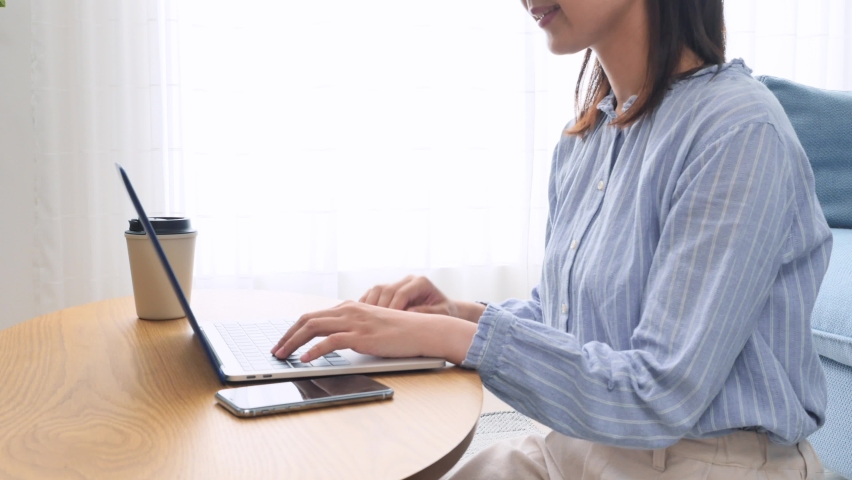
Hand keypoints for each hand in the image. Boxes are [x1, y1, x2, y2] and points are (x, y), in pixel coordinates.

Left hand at [269, 300, 476, 364]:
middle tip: (275, 351)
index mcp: (350, 307)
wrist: (422, 329)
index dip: (294, 329)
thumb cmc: (400, 331)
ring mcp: (354, 322)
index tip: (283, 342)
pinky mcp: (361, 336)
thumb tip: (332, 342)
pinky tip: (306, 360)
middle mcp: (349, 310)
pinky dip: (314, 351)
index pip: (313, 315)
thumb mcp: (371, 326)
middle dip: (287, 335)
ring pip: (313, 328)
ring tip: (283, 356)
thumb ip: (352, 329)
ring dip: (293, 342)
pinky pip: (330, 341)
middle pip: (307, 319)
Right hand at [360, 275, 484, 321]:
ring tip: (367, 321)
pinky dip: (366, 303)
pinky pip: (373, 293)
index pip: (401, 293)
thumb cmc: (445, 311)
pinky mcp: (389, 289)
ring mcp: (397, 283)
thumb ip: (429, 312)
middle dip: (380, 308)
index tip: (389, 323)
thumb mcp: (443, 313)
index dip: (393, 308)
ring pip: (377, 289)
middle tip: (375, 325)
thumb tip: (410, 313)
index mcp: (421, 282)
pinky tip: (364, 316)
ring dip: (370, 305)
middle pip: (387, 290)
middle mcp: (407, 280)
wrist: (444, 309)